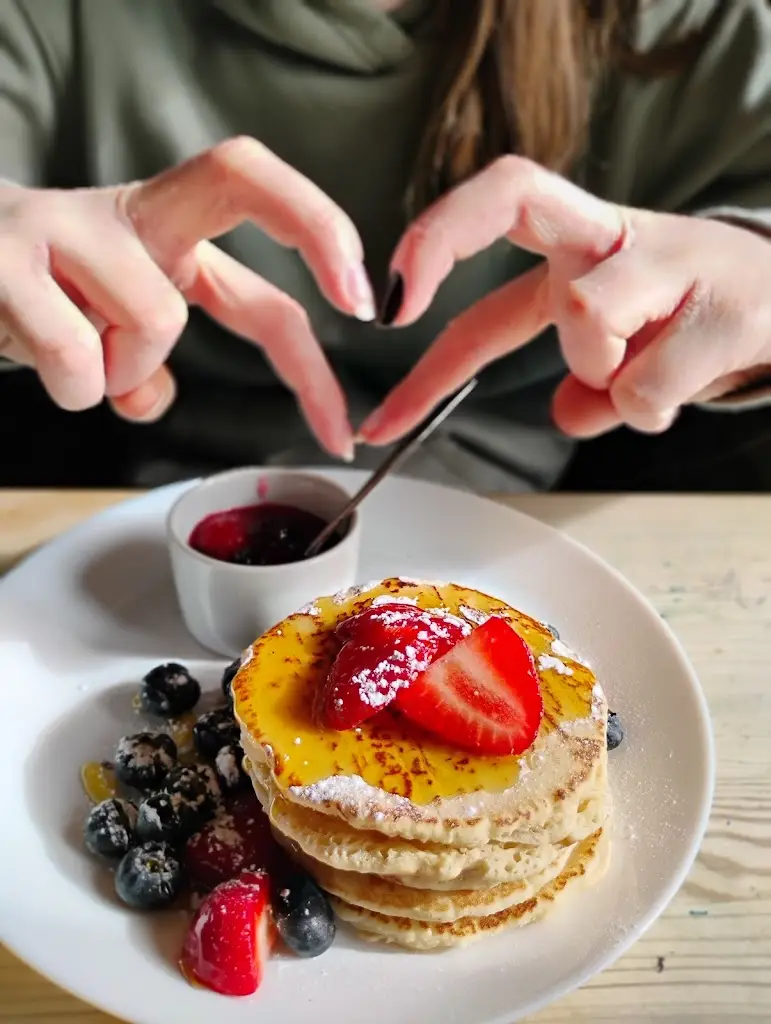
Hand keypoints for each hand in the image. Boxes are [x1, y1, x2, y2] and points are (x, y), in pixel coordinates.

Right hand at [0, 138, 375, 457]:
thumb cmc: (28, 299)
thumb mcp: (103, 325)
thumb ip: (144, 357)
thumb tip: (153, 400)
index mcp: (163, 228)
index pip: (261, 221)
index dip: (325, 257)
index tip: (368, 313)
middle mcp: (127, 212)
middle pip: (242, 170)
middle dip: (318, 226)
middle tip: (353, 300)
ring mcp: (66, 225)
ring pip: (157, 319)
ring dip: (126, 374)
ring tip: (81, 366)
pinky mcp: (6, 257)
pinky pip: (78, 358)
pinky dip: (75, 389)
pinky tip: (43, 363)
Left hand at [359, 156, 770, 443]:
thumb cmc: (692, 316)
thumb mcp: (622, 345)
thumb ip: (582, 380)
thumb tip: (564, 413)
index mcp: (574, 240)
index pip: (484, 238)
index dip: (423, 277)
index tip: (379, 325)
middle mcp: (610, 234)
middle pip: (511, 191)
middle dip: (440, 235)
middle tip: (400, 301)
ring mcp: (667, 260)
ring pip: (585, 317)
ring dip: (601, 372)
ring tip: (641, 375)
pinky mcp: (721, 305)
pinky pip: (643, 388)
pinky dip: (648, 410)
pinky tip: (679, 389)